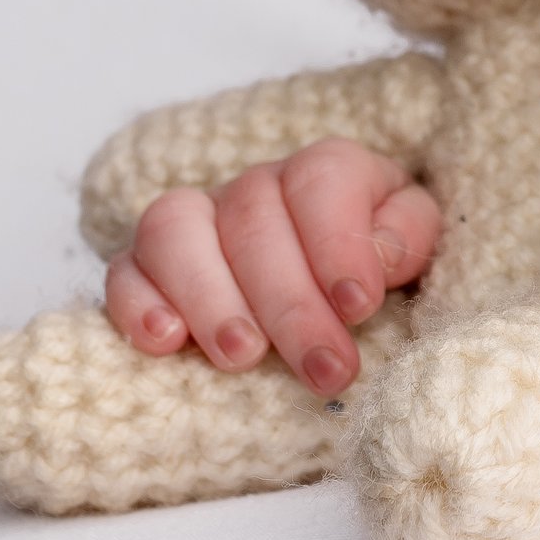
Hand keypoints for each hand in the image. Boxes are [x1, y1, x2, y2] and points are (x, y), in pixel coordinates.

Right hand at [102, 138, 439, 398]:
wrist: (333, 289)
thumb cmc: (376, 265)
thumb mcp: (414, 243)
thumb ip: (407, 235)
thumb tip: (380, 254)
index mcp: (325, 171)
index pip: (322, 178)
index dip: (340, 241)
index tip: (359, 305)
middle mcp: (256, 188)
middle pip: (254, 220)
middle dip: (292, 303)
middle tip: (323, 368)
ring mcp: (197, 221)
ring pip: (176, 228)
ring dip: (210, 296)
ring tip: (243, 356)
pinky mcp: (148, 266)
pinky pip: (125, 268)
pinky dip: (136, 302)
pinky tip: (164, 342)